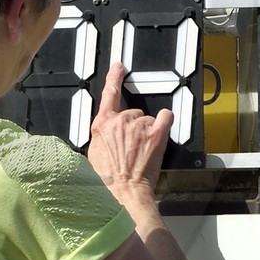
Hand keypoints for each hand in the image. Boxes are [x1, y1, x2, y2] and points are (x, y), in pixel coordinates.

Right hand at [86, 63, 171, 213]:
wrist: (123, 192)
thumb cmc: (107, 178)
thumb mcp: (94, 153)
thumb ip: (103, 135)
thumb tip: (109, 133)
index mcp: (102, 124)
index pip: (109, 94)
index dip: (114, 78)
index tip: (119, 67)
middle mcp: (120, 121)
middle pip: (132, 113)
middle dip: (133, 126)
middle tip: (131, 147)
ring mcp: (139, 126)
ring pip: (147, 119)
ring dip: (147, 131)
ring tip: (142, 150)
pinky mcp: (156, 134)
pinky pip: (165, 117)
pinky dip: (165, 120)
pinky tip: (160, 131)